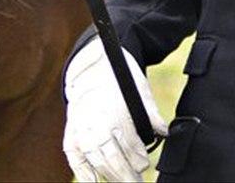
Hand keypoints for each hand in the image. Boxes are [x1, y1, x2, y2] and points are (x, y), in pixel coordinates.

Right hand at [63, 36, 167, 181]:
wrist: (91, 63)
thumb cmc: (119, 76)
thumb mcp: (140, 89)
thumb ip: (151, 114)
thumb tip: (164, 132)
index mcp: (117, 114)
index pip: (131, 148)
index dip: (140, 159)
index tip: (144, 164)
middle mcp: (98, 126)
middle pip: (115, 160)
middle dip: (127, 175)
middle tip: (136, 182)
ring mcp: (82, 130)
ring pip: (98, 162)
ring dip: (111, 176)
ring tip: (122, 182)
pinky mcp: (70, 132)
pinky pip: (75, 158)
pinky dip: (83, 173)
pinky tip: (92, 182)